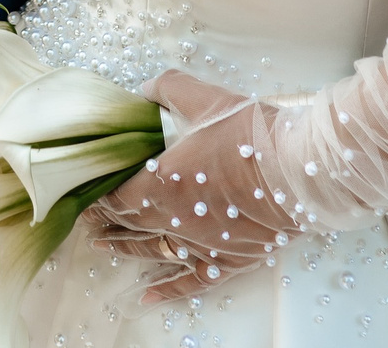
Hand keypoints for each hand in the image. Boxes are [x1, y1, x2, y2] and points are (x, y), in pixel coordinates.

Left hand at [89, 71, 296, 303]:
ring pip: (153, 251)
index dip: (98, 195)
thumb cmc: (252, 134)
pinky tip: (148, 297)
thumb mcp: (205, 98)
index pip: (117, 195)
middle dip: (105, 220)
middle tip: (88, 218)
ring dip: (125, 249)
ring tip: (104, 246)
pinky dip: (168, 290)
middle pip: (129, 224)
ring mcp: (201, 244)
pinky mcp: (228, 260)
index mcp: (162, 183)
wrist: (302, 172)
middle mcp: (175, 220)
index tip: (86, 192)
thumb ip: (169, 89)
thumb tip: (146, 89)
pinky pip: (191, 281)